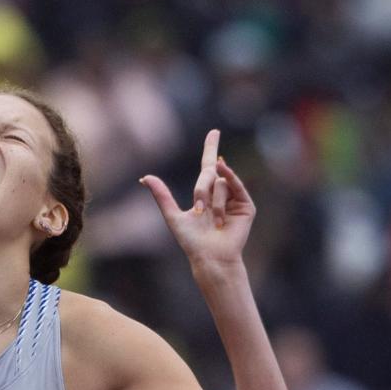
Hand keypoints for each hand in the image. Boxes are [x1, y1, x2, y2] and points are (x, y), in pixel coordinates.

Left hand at [140, 129, 254, 270]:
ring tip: (214, 221)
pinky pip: (236, 185)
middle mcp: (221, 194)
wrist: (210, 258)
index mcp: (206, 195)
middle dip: (201, 189)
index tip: (214, 131)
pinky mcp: (246, 206)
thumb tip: (144, 177)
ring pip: (221, 182)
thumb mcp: (172, 216)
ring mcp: (235, 199)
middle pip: (209, 174)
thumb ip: (162, 196)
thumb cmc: (192, 242)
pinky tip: (224, 183)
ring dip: (214, 202)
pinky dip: (230, 181)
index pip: (208, 166)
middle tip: (199, 210)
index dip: (211, 148)